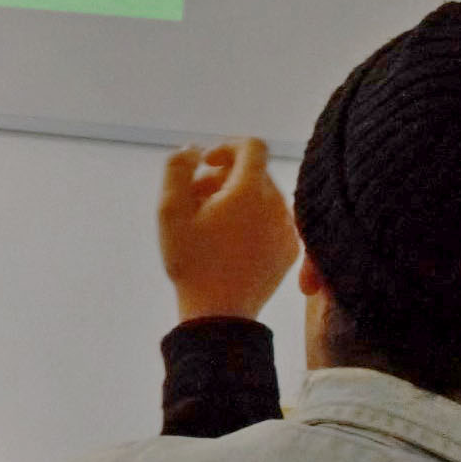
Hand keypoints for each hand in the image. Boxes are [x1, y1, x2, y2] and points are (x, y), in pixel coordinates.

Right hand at [158, 137, 298, 322]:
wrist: (219, 315)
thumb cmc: (191, 263)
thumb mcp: (170, 211)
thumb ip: (177, 169)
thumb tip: (193, 149)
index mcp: (250, 191)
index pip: (252, 146)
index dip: (226, 147)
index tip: (206, 165)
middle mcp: (277, 205)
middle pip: (254, 172)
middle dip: (224, 178)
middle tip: (197, 202)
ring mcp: (288, 229)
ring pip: (264, 196)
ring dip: (238, 200)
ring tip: (211, 225)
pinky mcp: (291, 250)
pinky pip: (273, 220)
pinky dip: (253, 221)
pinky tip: (230, 243)